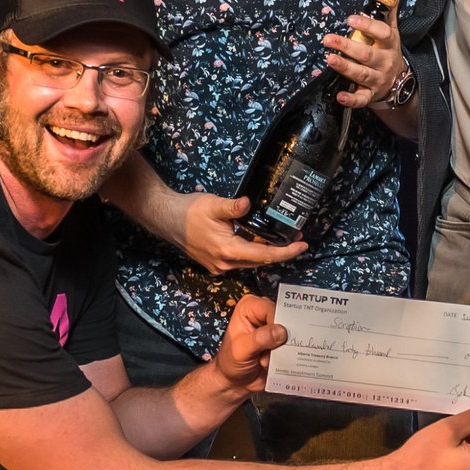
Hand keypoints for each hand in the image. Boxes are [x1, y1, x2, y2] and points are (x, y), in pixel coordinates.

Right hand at [175, 191, 307, 272]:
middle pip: (260, 261)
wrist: (167, 219)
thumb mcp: (214, 205)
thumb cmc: (189, 211)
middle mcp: (225, 263)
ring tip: (282, 240)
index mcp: (228, 250)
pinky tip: (258, 241)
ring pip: (250, 262)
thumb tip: (248, 204)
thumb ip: (233, 207)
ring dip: (266, 252)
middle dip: (280, 252)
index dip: (286, 252)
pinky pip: (239, 260)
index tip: (302, 246)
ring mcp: (219, 266)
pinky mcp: (215, 263)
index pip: (264, 255)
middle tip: (296, 240)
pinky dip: (252, 252)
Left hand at [210, 294, 286, 394]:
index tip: (274, 340)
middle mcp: (263, 314)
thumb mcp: (240, 350)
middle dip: (283, 337)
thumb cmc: (230, 362)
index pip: (271, 309)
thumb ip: (259, 339)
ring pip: (292, 333)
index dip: (276, 324)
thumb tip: (280, 332)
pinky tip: (275, 361)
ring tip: (269, 358)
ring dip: (285, 349)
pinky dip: (289, 355)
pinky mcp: (283, 342)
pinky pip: (295, 345)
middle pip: (285, 318)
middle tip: (274, 350)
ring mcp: (275, 328)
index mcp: (249, 308)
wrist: (236, 382)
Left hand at [327, 0, 407, 109]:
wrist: (398, 81)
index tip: (350, 19)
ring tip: (329, 59)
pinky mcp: (370, 95)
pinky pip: (362, 99)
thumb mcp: (390, 27)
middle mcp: (385, 62)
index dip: (367, 27)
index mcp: (390, 43)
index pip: (382, 34)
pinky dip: (351, 100)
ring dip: (346, 68)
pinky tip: (339, 96)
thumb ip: (389, 4)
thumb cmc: (387, 48)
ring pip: (362, 75)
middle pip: (368, 55)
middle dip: (348, 48)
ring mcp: (378, 80)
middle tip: (328, 39)